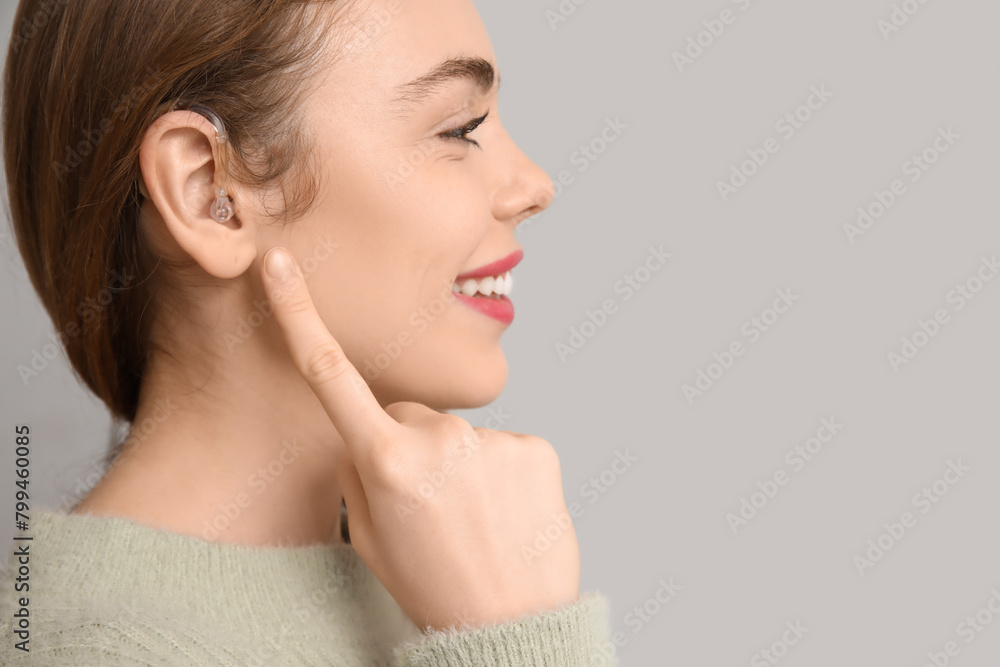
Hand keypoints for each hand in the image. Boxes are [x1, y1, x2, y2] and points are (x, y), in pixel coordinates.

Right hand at [260, 247, 580, 630]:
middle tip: (430, 504)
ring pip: (459, 434)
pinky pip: (502, 444)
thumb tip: (366, 434)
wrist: (511, 624)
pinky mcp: (535, 446)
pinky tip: (505, 511)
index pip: (330, 375)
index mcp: (386, 461)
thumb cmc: (433, 586)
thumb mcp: (370, 537)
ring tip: (473, 517)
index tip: (279, 266)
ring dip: (460, 463)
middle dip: (410, 445)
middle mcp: (438, 438)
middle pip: (408, 415)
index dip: (298, 315)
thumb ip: (359, 473)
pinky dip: (501, 470)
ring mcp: (491, 439)